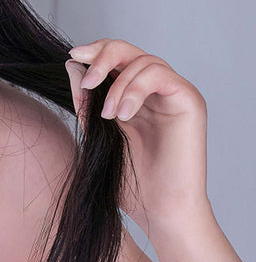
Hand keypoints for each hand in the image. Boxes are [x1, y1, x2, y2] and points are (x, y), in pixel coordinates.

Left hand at [64, 38, 209, 232]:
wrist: (158, 210)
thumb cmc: (131, 183)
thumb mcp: (97, 134)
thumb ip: (86, 102)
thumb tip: (73, 65)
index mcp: (133, 98)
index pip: (117, 59)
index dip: (96, 52)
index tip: (73, 56)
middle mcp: (155, 92)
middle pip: (131, 51)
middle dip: (104, 56)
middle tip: (87, 79)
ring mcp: (173, 95)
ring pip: (145, 61)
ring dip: (118, 84)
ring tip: (107, 116)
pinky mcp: (189, 100)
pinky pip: (160, 76)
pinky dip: (136, 90)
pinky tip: (123, 115)